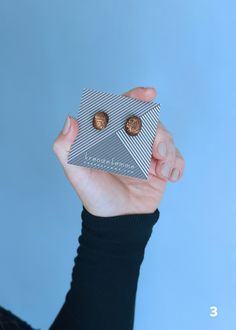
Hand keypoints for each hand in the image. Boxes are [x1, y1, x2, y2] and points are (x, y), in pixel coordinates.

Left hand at [52, 87, 184, 216]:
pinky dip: (177, 164)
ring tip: (162, 170)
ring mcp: (147, 154)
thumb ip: (67, 147)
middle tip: (157, 153)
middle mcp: (130, 141)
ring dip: (169, 151)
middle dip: (158, 134)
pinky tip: (170, 177)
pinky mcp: (161, 167)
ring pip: (166, 138)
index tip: (149, 94)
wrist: (118, 219)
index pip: (123, 109)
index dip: (135, 97)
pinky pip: (177, 157)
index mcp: (111, 137)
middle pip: (151, 122)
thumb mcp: (77, 173)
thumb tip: (70, 119)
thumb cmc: (96, 195)